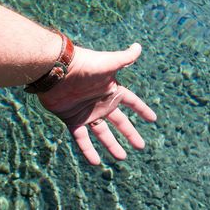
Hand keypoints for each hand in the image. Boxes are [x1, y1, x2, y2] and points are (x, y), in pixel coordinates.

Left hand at [38, 42, 156, 164]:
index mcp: (111, 91)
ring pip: (103, 134)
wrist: (56, 70)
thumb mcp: (107, 63)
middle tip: (141, 146)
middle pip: (120, 122)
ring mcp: (87, 113)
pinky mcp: (72, 120)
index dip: (142, 110)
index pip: (131, 102)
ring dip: (112, 146)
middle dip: (130, 134)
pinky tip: (95, 163)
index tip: (153, 119)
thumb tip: (139, 47)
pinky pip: (82, 139)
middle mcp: (101, 103)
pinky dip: (88, 151)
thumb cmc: (83, 64)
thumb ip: (124, 58)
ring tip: (121, 158)